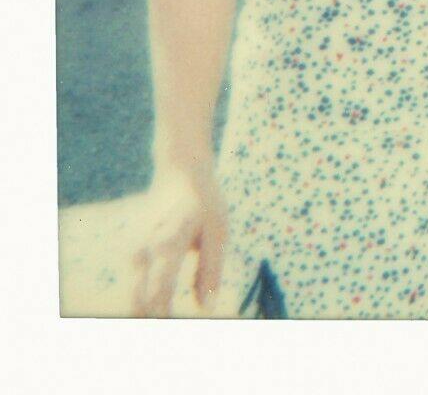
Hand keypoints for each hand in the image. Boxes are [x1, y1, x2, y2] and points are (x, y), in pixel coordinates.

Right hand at [129, 162, 228, 316]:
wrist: (179, 174)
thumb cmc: (204, 205)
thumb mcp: (217, 232)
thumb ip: (210, 271)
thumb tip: (206, 309)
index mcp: (172, 237)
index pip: (161, 283)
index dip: (162, 311)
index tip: (169, 326)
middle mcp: (146, 246)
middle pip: (139, 295)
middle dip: (149, 319)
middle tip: (165, 331)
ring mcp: (135, 249)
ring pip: (133, 292)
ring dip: (143, 314)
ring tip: (161, 325)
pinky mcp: (132, 253)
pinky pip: (135, 285)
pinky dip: (143, 301)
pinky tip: (151, 315)